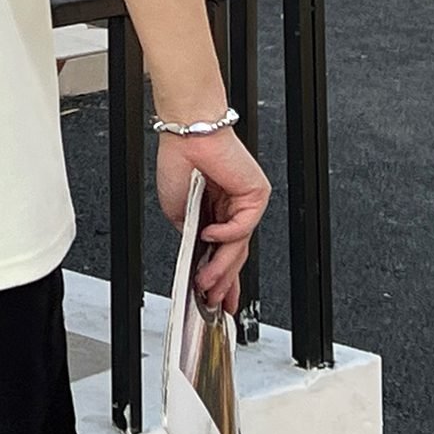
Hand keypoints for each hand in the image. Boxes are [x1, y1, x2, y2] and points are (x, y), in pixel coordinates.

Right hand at [155, 125, 270, 317]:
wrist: (187, 134)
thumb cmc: (179, 161)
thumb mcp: (178, 212)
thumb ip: (193, 235)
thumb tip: (198, 255)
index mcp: (217, 211)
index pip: (224, 251)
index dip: (221, 276)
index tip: (216, 297)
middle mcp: (234, 208)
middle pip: (235, 253)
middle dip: (224, 280)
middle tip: (214, 298)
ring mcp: (246, 202)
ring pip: (239, 244)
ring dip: (223, 267)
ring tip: (209, 281)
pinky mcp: (255, 194)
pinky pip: (243, 225)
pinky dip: (225, 234)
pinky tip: (209, 236)